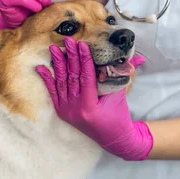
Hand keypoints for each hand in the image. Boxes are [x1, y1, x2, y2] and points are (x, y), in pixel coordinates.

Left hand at [35, 37, 152, 160]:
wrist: (112, 138)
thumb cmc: (119, 116)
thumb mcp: (121, 95)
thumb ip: (124, 75)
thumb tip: (138, 58)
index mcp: (90, 107)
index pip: (86, 77)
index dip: (84, 59)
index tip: (83, 44)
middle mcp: (75, 109)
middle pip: (72, 77)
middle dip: (71, 57)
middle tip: (69, 40)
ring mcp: (67, 111)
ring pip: (61, 83)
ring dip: (57, 64)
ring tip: (54, 48)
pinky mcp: (62, 111)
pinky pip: (53, 93)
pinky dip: (47, 80)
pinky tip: (41, 68)